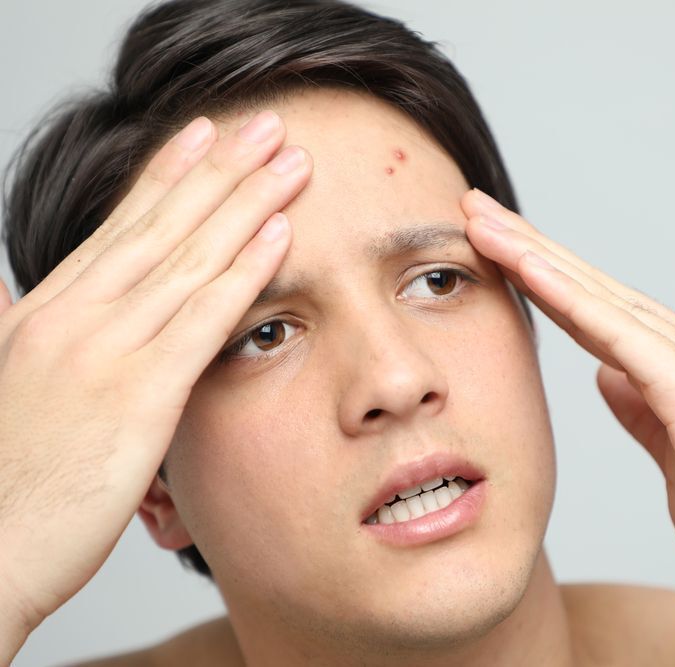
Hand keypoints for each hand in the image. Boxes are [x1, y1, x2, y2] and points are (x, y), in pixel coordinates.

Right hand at [0, 111, 310, 647]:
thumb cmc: (6, 481)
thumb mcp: (6, 385)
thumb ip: (14, 329)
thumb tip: (4, 293)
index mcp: (44, 311)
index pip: (119, 225)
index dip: (168, 175)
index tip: (206, 136)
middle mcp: (73, 316)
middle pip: (161, 224)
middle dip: (220, 170)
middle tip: (268, 127)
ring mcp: (104, 350)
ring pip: (188, 257)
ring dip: (246, 203)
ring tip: (290, 163)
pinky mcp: (138, 393)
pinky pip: (203, 317)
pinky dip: (244, 270)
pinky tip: (280, 234)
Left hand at [460, 188, 674, 617]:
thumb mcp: (673, 454)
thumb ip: (642, 408)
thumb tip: (606, 375)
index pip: (599, 309)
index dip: (545, 277)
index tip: (496, 249)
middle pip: (593, 287)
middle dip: (529, 246)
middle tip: (475, 208)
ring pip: (599, 296)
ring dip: (535, 256)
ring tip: (482, 221)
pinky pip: (618, 332)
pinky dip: (568, 297)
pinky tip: (527, 268)